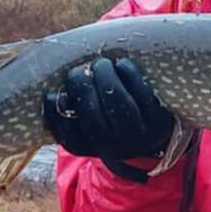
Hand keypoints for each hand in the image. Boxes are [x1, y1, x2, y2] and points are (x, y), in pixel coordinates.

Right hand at [43, 57, 174, 160]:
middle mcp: (113, 146)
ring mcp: (138, 133)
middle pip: (93, 118)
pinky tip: (120, 64)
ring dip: (104, 75)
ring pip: (117, 102)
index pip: (67, 136)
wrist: (150, 135)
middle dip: (82, 85)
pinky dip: (128, 72)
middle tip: (79, 70)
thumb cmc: (106, 121)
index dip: (56, 114)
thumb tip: (52, 94)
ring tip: (99, 64)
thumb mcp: (83, 124)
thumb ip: (65, 110)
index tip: (53, 93)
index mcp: (89, 147)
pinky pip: (141, 91)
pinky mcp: (158, 117)